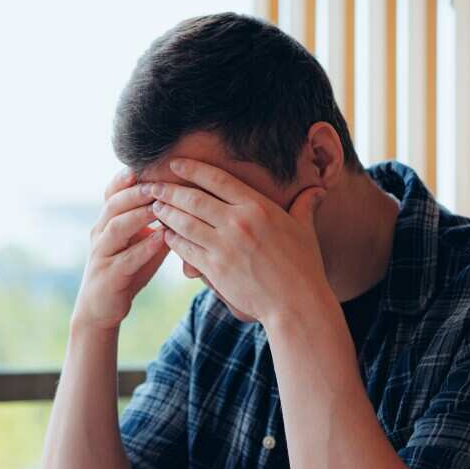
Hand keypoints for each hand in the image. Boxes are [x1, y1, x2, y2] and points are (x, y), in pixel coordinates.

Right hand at [71, 169, 170, 330]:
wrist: (100, 308)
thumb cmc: (125, 272)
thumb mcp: (140, 244)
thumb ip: (157, 225)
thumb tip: (186, 203)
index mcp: (107, 222)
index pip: (112, 193)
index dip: (125, 178)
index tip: (144, 164)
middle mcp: (100, 234)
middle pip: (114, 204)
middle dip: (136, 191)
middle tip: (158, 182)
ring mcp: (102, 254)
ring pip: (116, 227)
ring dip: (139, 214)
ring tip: (159, 206)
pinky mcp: (108, 276)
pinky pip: (125, 259)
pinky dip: (143, 248)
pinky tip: (161, 240)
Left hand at [148, 158, 328, 325]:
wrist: (296, 304)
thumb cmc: (304, 266)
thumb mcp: (305, 230)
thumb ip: (305, 205)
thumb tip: (318, 189)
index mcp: (258, 207)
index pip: (217, 179)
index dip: (192, 169)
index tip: (175, 163)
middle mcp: (237, 222)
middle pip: (193, 199)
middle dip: (169, 190)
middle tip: (152, 184)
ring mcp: (224, 246)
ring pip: (184, 223)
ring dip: (165, 213)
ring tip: (153, 206)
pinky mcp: (215, 269)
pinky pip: (186, 249)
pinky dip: (172, 240)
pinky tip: (165, 235)